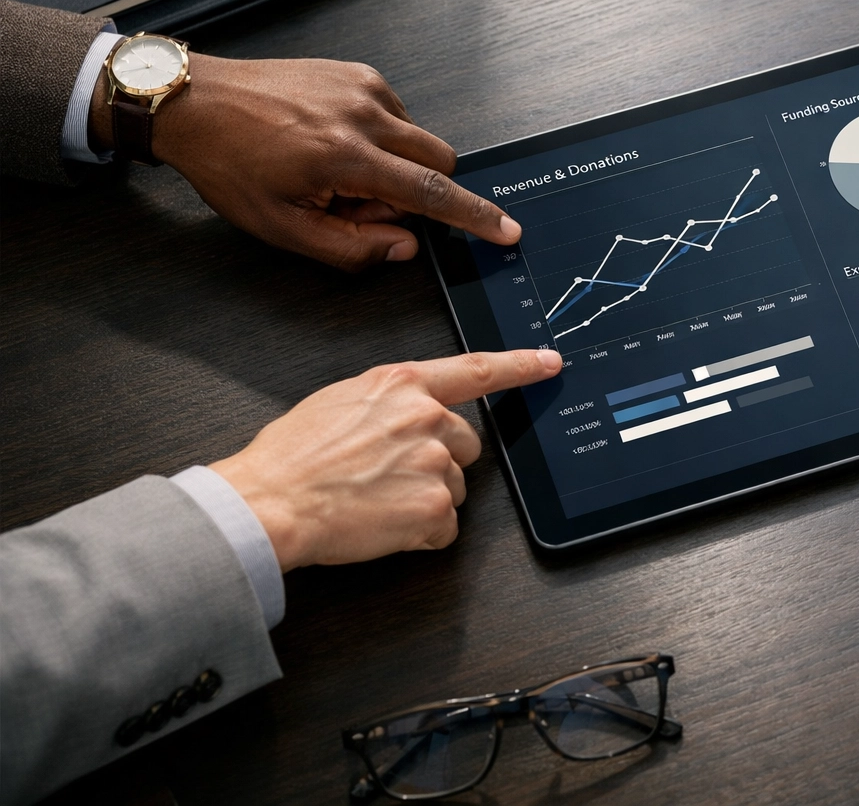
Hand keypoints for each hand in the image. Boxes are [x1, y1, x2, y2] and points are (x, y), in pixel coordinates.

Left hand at [90, 54, 519, 270]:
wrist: (194, 101)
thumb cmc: (228, 162)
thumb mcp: (280, 227)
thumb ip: (350, 247)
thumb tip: (403, 247)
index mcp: (345, 156)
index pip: (430, 192)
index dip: (474, 216)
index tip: (505, 230)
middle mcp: (363, 115)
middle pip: (439, 160)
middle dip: (420, 191)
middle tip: (362, 205)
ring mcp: (363, 88)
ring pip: (417, 140)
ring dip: (395, 166)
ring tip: (337, 173)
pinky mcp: (357, 74)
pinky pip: (396, 115)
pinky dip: (380, 139)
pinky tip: (332, 144)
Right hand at [210, 348, 561, 569]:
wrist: (271, 501)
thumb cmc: (292, 456)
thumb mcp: (341, 401)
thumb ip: (389, 402)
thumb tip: (408, 413)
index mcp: (402, 385)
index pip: (477, 370)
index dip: (520, 366)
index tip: (549, 363)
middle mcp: (426, 418)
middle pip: (467, 444)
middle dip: (441, 461)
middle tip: (392, 475)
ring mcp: (434, 463)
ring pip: (456, 488)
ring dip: (427, 499)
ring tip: (377, 500)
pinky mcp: (433, 508)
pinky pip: (444, 527)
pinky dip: (420, 534)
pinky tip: (384, 525)